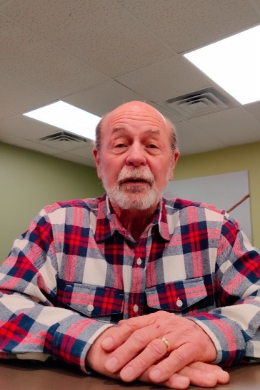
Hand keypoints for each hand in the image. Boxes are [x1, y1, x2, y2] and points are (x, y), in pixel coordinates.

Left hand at [86, 326, 228, 388]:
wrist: (208, 332)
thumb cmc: (178, 332)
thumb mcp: (159, 324)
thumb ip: (141, 325)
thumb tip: (119, 325)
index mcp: (155, 319)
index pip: (134, 325)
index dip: (118, 335)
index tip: (104, 346)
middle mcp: (165, 324)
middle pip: (141, 337)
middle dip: (124, 352)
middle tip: (110, 365)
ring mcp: (179, 335)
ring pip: (156, 348)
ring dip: (140, 362)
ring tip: (126, 375)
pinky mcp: (193, 347)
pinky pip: (178, 358)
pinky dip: (166, 368)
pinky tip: (155, 377)